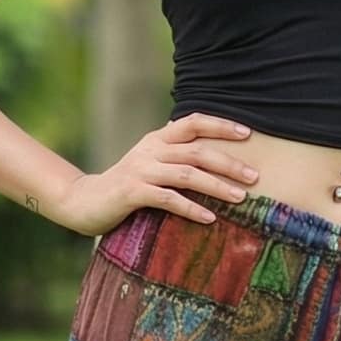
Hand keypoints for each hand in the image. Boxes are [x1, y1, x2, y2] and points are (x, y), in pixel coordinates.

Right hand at [51, 112, 261, 234]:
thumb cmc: (126, 186)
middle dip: (229, 163)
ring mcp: (140, 170)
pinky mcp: (132, 193)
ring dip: (217, 186)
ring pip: (187, 174)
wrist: (85, 201)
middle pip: (197, 151)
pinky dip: (191, 208)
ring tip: (241, 198)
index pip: (193, 122)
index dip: (221, 125)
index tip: (248, 134)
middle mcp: (150, 150)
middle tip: (254, 176)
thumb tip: (213, 157)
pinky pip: (168, 199)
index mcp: (157, 138)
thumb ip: (176, 156)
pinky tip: (210, 218)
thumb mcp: (151, 164)